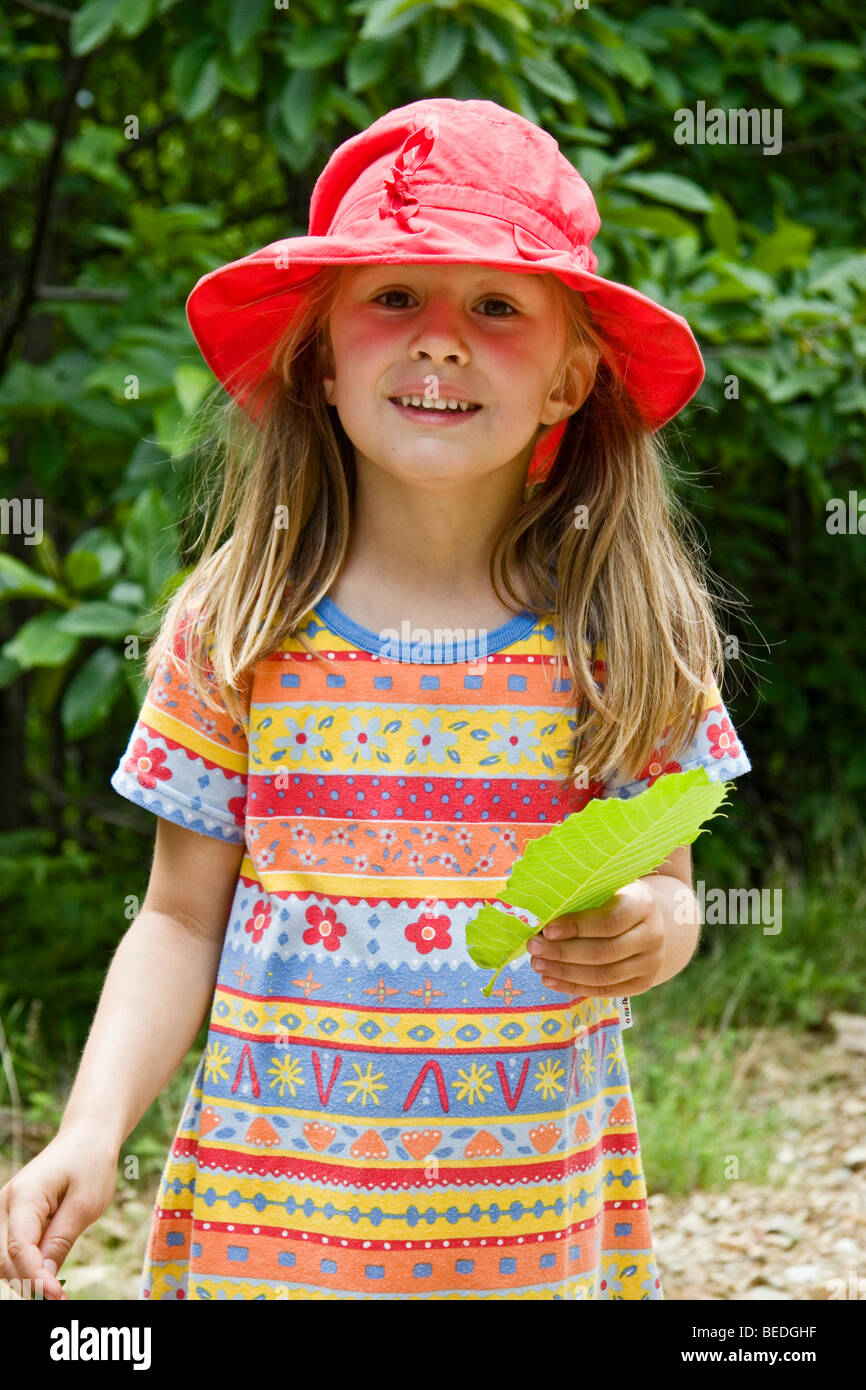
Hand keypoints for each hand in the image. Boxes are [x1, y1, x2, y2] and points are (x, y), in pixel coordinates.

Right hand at [0, 1126, 118, 1299]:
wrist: (87, 1137)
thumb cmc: (90, 1165)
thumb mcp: (85, 1204)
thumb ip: (61, 1240)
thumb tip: (45, 1278)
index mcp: (24, 1196)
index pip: (19, 1247)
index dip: (35, 1277)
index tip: (56, 1295)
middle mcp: (6, 1203)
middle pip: (3, 1258)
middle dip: (26, 1282)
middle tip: (59, 1297)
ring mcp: (6, 1210)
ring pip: (2, 1258)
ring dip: (24, 1276)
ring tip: (56, 1290)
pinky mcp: (14, 1217)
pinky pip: (11, 1248)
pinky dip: (26, 1265)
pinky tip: (48, 1276)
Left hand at [525, 879, 665, 997]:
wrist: (649, 919)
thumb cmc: (616, 897)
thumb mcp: (605, 886)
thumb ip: (580, 895)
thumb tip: (537, 910)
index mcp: (643, 903)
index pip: (610, 921)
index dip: (577, 927)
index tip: (547, 929)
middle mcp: (653, 934)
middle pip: (604, 951)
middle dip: (564, 952)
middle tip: (534, 948)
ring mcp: (651, 962)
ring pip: (604, 975)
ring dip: (565, 972)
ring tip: (538, 965)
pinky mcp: (644, 983)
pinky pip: (605, 990)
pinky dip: (574, 987)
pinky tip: (550, 980)